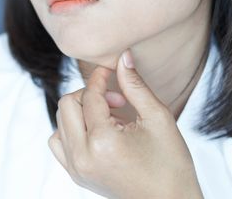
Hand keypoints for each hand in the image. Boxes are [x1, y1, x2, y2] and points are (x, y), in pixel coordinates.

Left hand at [48, 49, 203, 198]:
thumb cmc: (171, 164)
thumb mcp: (158, 118)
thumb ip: (135, 85)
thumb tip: (123, 56)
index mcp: (102, 142)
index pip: (89, 96)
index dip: (99, 77)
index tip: (110, 69)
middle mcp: (82, 157)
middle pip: (66, 105)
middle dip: (89, 95)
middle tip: (117, 101)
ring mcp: (76, 169)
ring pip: (60, 123)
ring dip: (80, 112)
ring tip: (110, 119)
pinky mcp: (76, 176)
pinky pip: (59, 142)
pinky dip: (72, 130)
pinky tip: (97, 131)